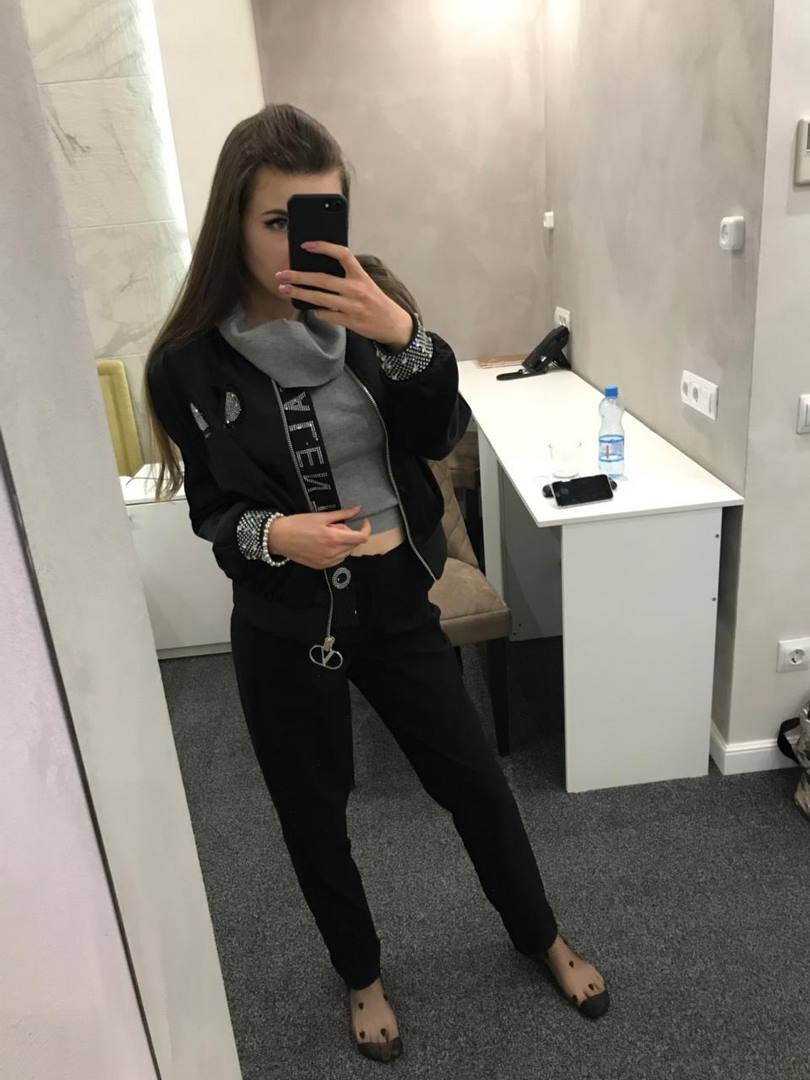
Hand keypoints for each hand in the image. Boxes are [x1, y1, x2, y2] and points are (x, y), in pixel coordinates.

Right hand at [268, 506, 371, 569]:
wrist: (279, 538)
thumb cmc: (298, 524)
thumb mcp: (321, 516)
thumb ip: (342, 514)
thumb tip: (358, 509)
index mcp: (334, 538)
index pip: (361, 538)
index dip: (366, 528)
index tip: (363, 521)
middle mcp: (333, 553)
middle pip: (354, 544)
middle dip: (350, 533)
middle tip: (335, 525)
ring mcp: (327, 562)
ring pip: (346, 552)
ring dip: (344, 543)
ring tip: (327, 534)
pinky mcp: (321, 566)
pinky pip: (337, 559)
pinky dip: (337, 551)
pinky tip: (324, 543)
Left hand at [275, 242, 413, 348]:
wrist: (392, 323)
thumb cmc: (375, 301)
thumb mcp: (366, 282)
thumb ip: (347, 275)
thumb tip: (320, 271)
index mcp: (360, 275)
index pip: (342, 254)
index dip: (323, 247)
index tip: (306, 245)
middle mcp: (356, 289)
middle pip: (322, 279)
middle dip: (299, 276)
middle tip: (281, 274)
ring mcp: (352, 306)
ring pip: (319, 298)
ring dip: (300, 293)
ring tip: (284, 289)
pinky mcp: (349, 321)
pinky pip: (326, 315)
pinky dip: (316, 311)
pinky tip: (311, 309)